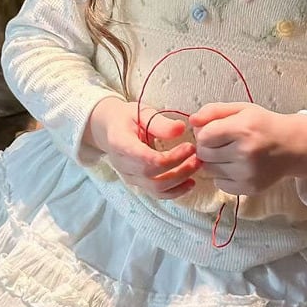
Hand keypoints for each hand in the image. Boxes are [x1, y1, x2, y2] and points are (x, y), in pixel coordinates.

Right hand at [85, 97, 201, 198]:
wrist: (109, 129)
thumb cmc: (126, 118)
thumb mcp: (141, 112)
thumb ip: (160, 123)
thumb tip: (181, 129)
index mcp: (120, 144)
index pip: (146, 159)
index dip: (170, 158)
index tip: (189, 146)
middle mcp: (123, 165)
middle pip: (153, 177)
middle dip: (179, 169)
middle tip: (197, 156)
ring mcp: (129, 177)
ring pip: (156, 189)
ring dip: (180, 181)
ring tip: (196, 166)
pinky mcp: (137, 183)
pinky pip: (157, 194)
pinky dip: (175, 191)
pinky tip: (190, 183)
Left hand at [188, 102, 306, 195]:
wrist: (292, 146)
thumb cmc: (263, 125)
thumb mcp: (240, 109)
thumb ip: (213, 111)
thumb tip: (191, 121)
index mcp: (243, 129)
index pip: (204, 136)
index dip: (203, 133)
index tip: (213, 131)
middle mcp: (245, 153)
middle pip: (203, 154)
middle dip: (207, 147)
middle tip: (221, 142)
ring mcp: (247, 174)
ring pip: (209, 170)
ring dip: (214, 161)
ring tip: (229, 153)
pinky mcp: (249, 188)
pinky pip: (219, 184)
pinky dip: (222, 175)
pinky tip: (235, 165)